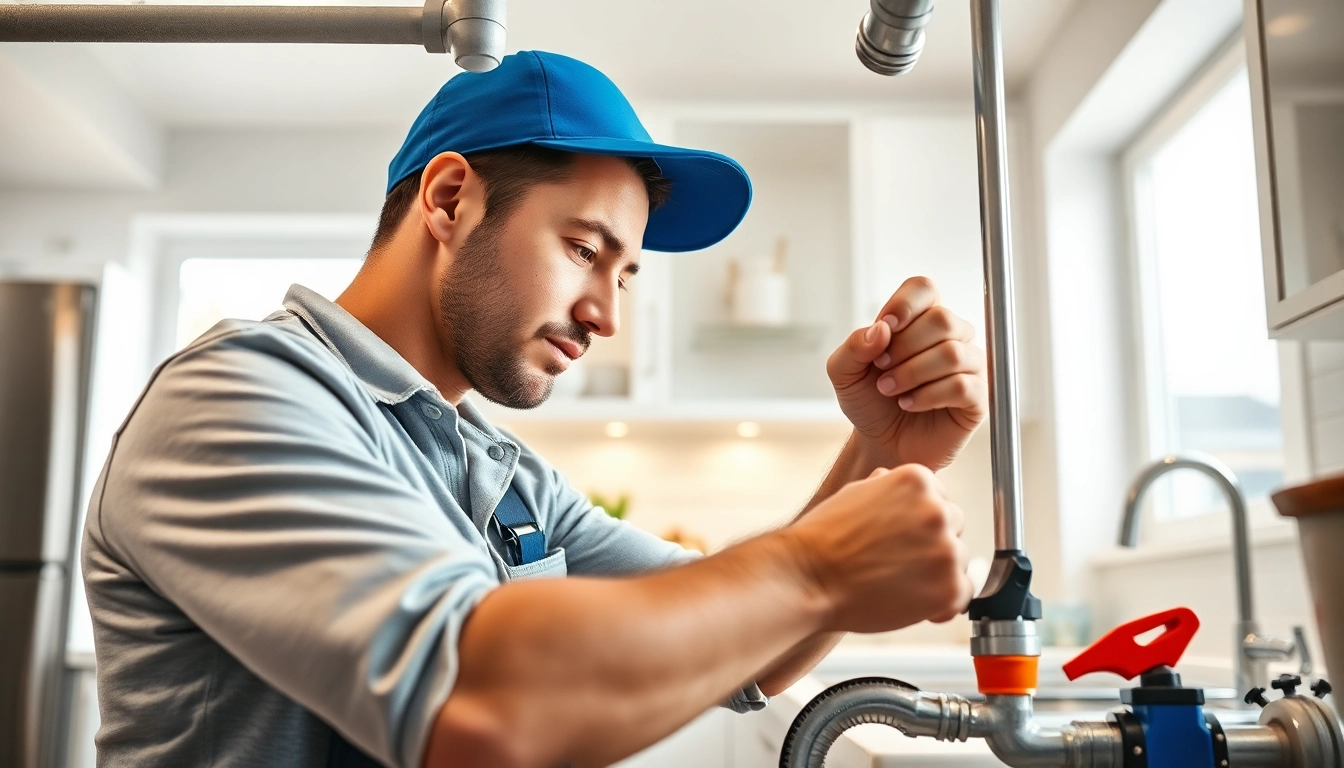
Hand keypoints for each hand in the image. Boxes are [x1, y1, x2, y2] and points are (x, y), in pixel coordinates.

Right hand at [784, 465, 971, 632]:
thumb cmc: (823, 540)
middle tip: (899, 562)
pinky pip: (963, 594)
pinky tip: (914, 602)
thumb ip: (884, 488)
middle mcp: (937, 509)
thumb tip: (890, 481)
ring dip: (937, 572)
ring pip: (959, 560)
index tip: (904, 538)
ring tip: (898, 583)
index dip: (919, 522)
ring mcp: (946, 548)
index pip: (938, 498)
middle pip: (954, 526)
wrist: (809, 577)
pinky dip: (943, 602)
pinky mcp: (949, 586)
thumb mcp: (853, 494)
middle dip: (932, 544)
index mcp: (917, 480)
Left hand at [827, 277, 987, 470]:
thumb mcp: (844, 373)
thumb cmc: (868, 401)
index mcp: (920, 320)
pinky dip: (928, 395)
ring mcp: (968, 366)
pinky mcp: (976, 397)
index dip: (905, 303)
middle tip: (881, 368)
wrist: (879, 442)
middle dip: (904, 346)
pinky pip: (962, 385)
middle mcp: (951, 337)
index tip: (885, 327)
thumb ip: (854, 347)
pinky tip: (908, 404)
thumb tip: (881, 329)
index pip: (924, 289)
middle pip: (942, 319)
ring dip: (912, 372)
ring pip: (952, 352)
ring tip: (890, 390)